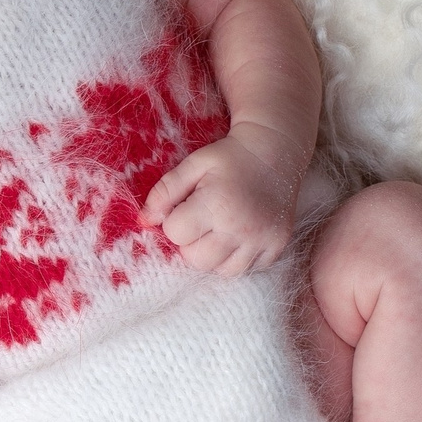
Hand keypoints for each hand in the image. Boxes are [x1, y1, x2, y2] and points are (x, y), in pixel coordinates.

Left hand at [142, 131, 298, 275]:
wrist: (276, 151)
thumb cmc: (230, 156)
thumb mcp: (193, 164)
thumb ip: (165, 192)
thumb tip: (144, 221)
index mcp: (216, 204)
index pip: (176, 234)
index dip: (175, 221)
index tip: (187, 207)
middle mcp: (240, 227)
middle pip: (196, 260)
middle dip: (191, 243)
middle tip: (201, 221)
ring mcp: (262, 240)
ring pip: (222, 271)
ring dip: (214, 255)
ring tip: (219, 230)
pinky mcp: (277, 246)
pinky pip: (248, 270)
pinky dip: (238, 259)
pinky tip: (238, 237)